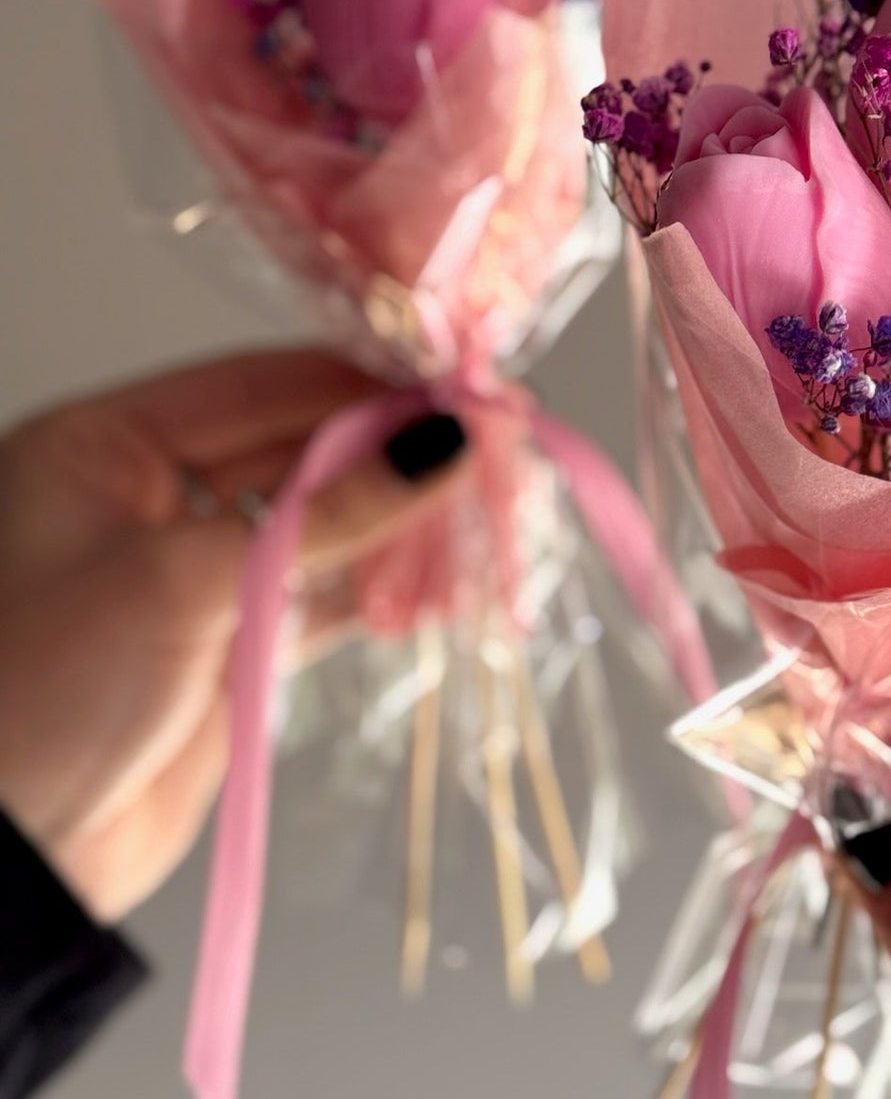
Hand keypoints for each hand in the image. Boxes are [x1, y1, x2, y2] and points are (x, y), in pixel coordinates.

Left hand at [0, 350, 467, 922]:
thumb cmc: (42, 696)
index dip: (358, 385)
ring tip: (477, 512)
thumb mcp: (185, 579)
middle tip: (483, 448)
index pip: (257, 386)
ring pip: (320, 524)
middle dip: (389, 453)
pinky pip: (323, 596)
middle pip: (297, 452)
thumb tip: (435, 449)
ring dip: (395, 522)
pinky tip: (438, 582)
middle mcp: (149, 498)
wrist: (11, 867)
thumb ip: (323, 515)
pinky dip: (380, 590)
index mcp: (104, 448)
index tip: (448, 389)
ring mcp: (195, 572)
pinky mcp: (233, 643)